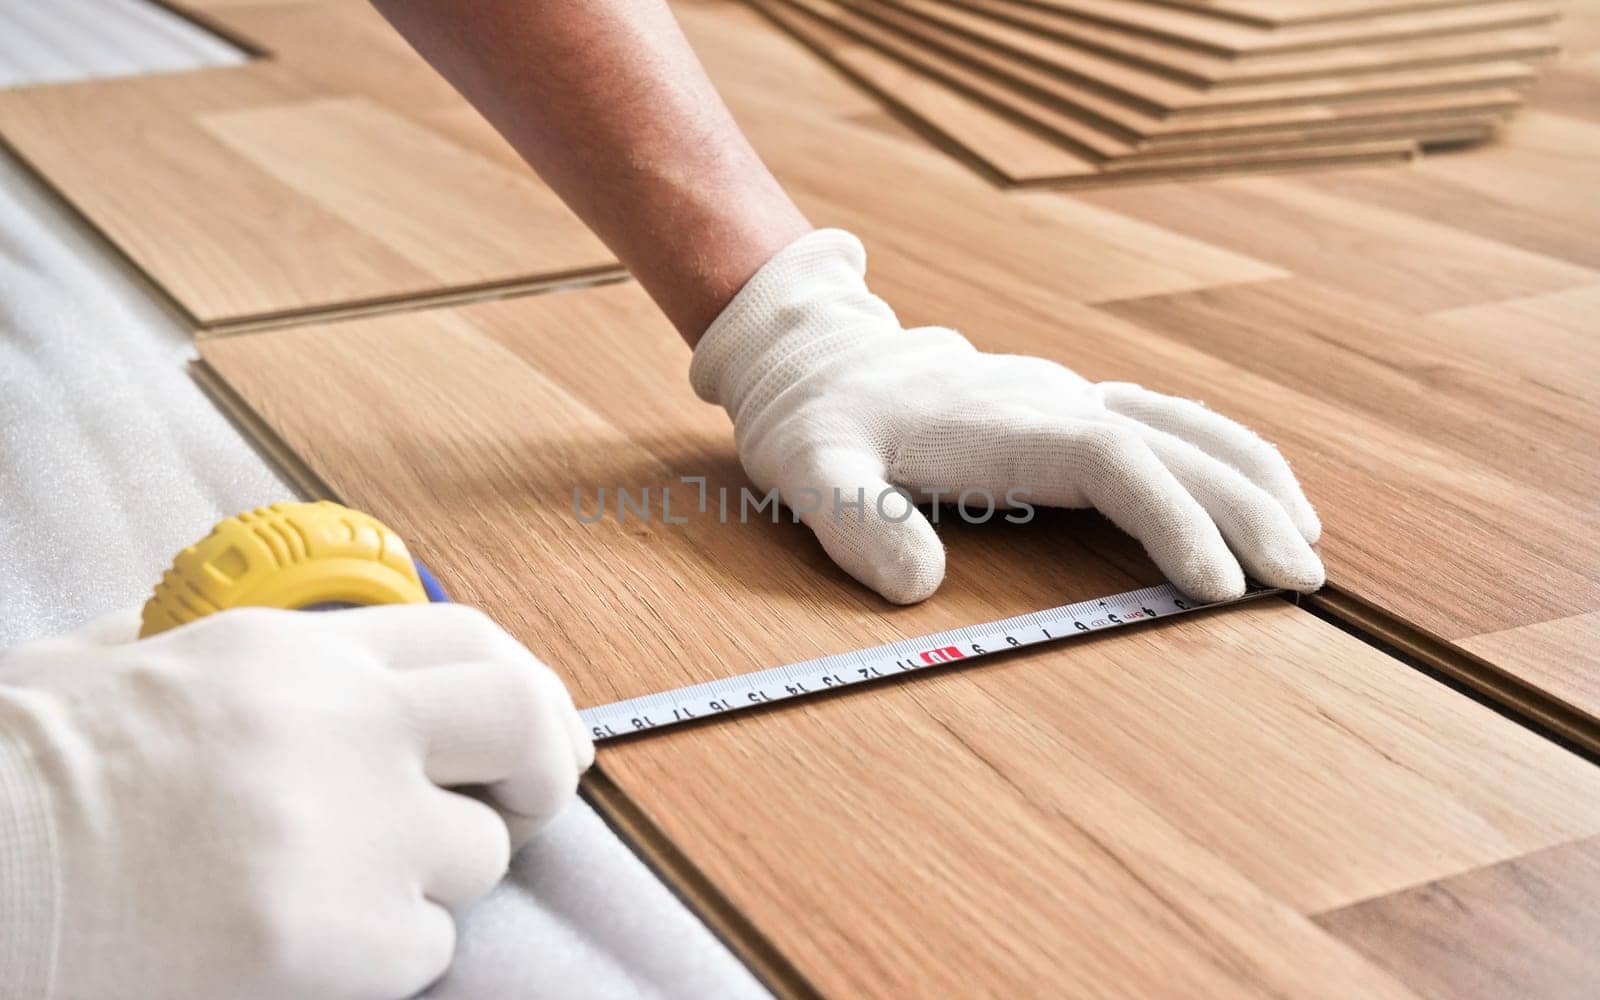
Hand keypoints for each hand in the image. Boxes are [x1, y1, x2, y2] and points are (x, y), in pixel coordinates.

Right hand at [0, 604, 591, 999]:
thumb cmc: (16, 784)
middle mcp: (338, 724)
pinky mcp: (332, 936)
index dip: (527, 686)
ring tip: (337, 889)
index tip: (540, 727)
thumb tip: (263, 641)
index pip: (471, 639)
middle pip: (520, 722)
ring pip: (477, 854)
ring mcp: (345, 830)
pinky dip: (388, 957)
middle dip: (545, 767)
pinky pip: (427, 948)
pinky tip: (307, 948)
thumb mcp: (108, 667)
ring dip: (432, 879)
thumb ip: (207, 646)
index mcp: (288, 652)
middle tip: (522, 804)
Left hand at [690, 229, 1322, 604]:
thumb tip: (918, 584)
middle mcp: (1052, 401)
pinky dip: (1222, 455)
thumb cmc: (815, 420)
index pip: (1113, 462)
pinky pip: (1166, 421)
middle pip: (1173, 446)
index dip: (1171, 518)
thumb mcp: (809, 467)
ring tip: (1307, 545)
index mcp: (1003, 422)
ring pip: (1185, 427)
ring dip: (1251, 481)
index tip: (1216, 585)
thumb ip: (854, 518)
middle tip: (1303, 584)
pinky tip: (1255, 492)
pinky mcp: (1068, 406)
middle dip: (1244, 511)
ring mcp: (1067, 398)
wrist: (817, 357)